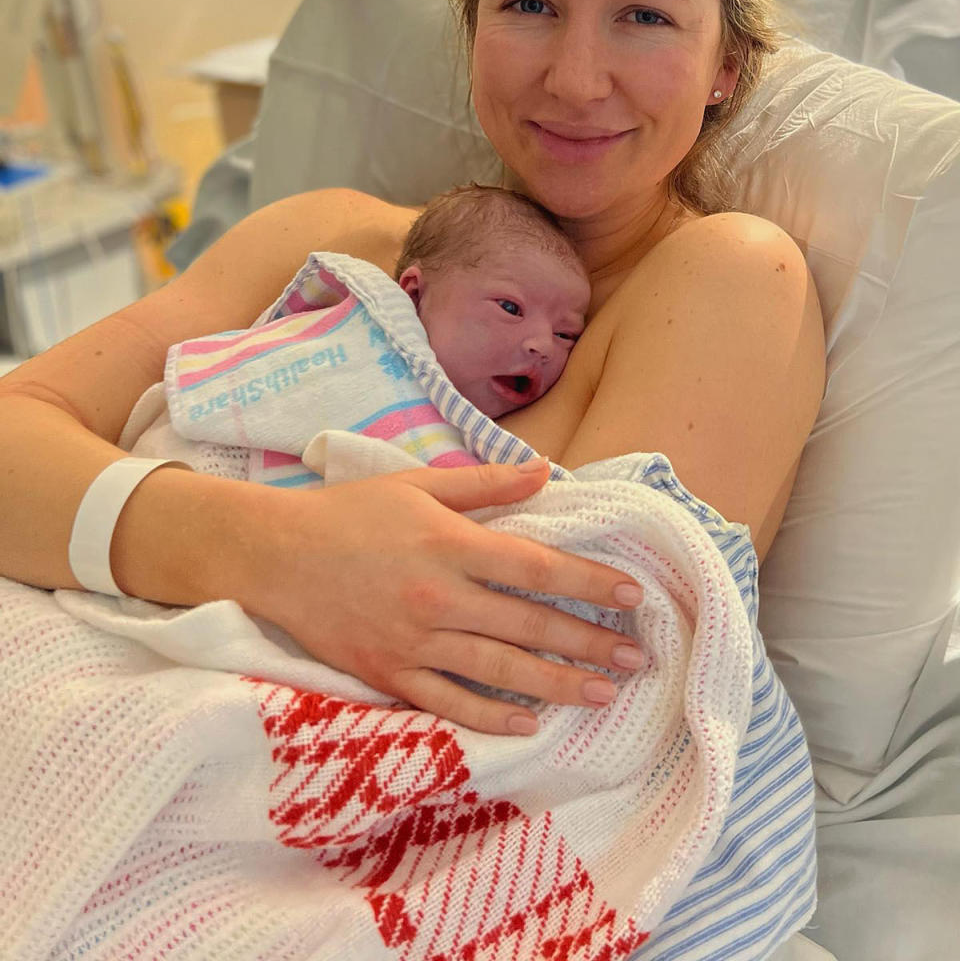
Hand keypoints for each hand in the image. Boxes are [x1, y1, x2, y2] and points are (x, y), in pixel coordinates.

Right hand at [250, 459, 645, 735]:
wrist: (272, 555)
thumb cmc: (348, 513)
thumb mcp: (416, 483)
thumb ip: (484, 483)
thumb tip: (544, 470)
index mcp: (449, 543)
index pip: (536, 566)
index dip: (589, 582)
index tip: (631, 595)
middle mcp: (438, 596)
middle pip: (528, 623)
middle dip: (588, 642)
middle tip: (636, 657)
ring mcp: (412, 641)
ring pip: (499, 669)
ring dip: (557, 684)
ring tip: (603, 694)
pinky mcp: (387, 674)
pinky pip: (447, 702)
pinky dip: (489, 717)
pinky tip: (528, 724)